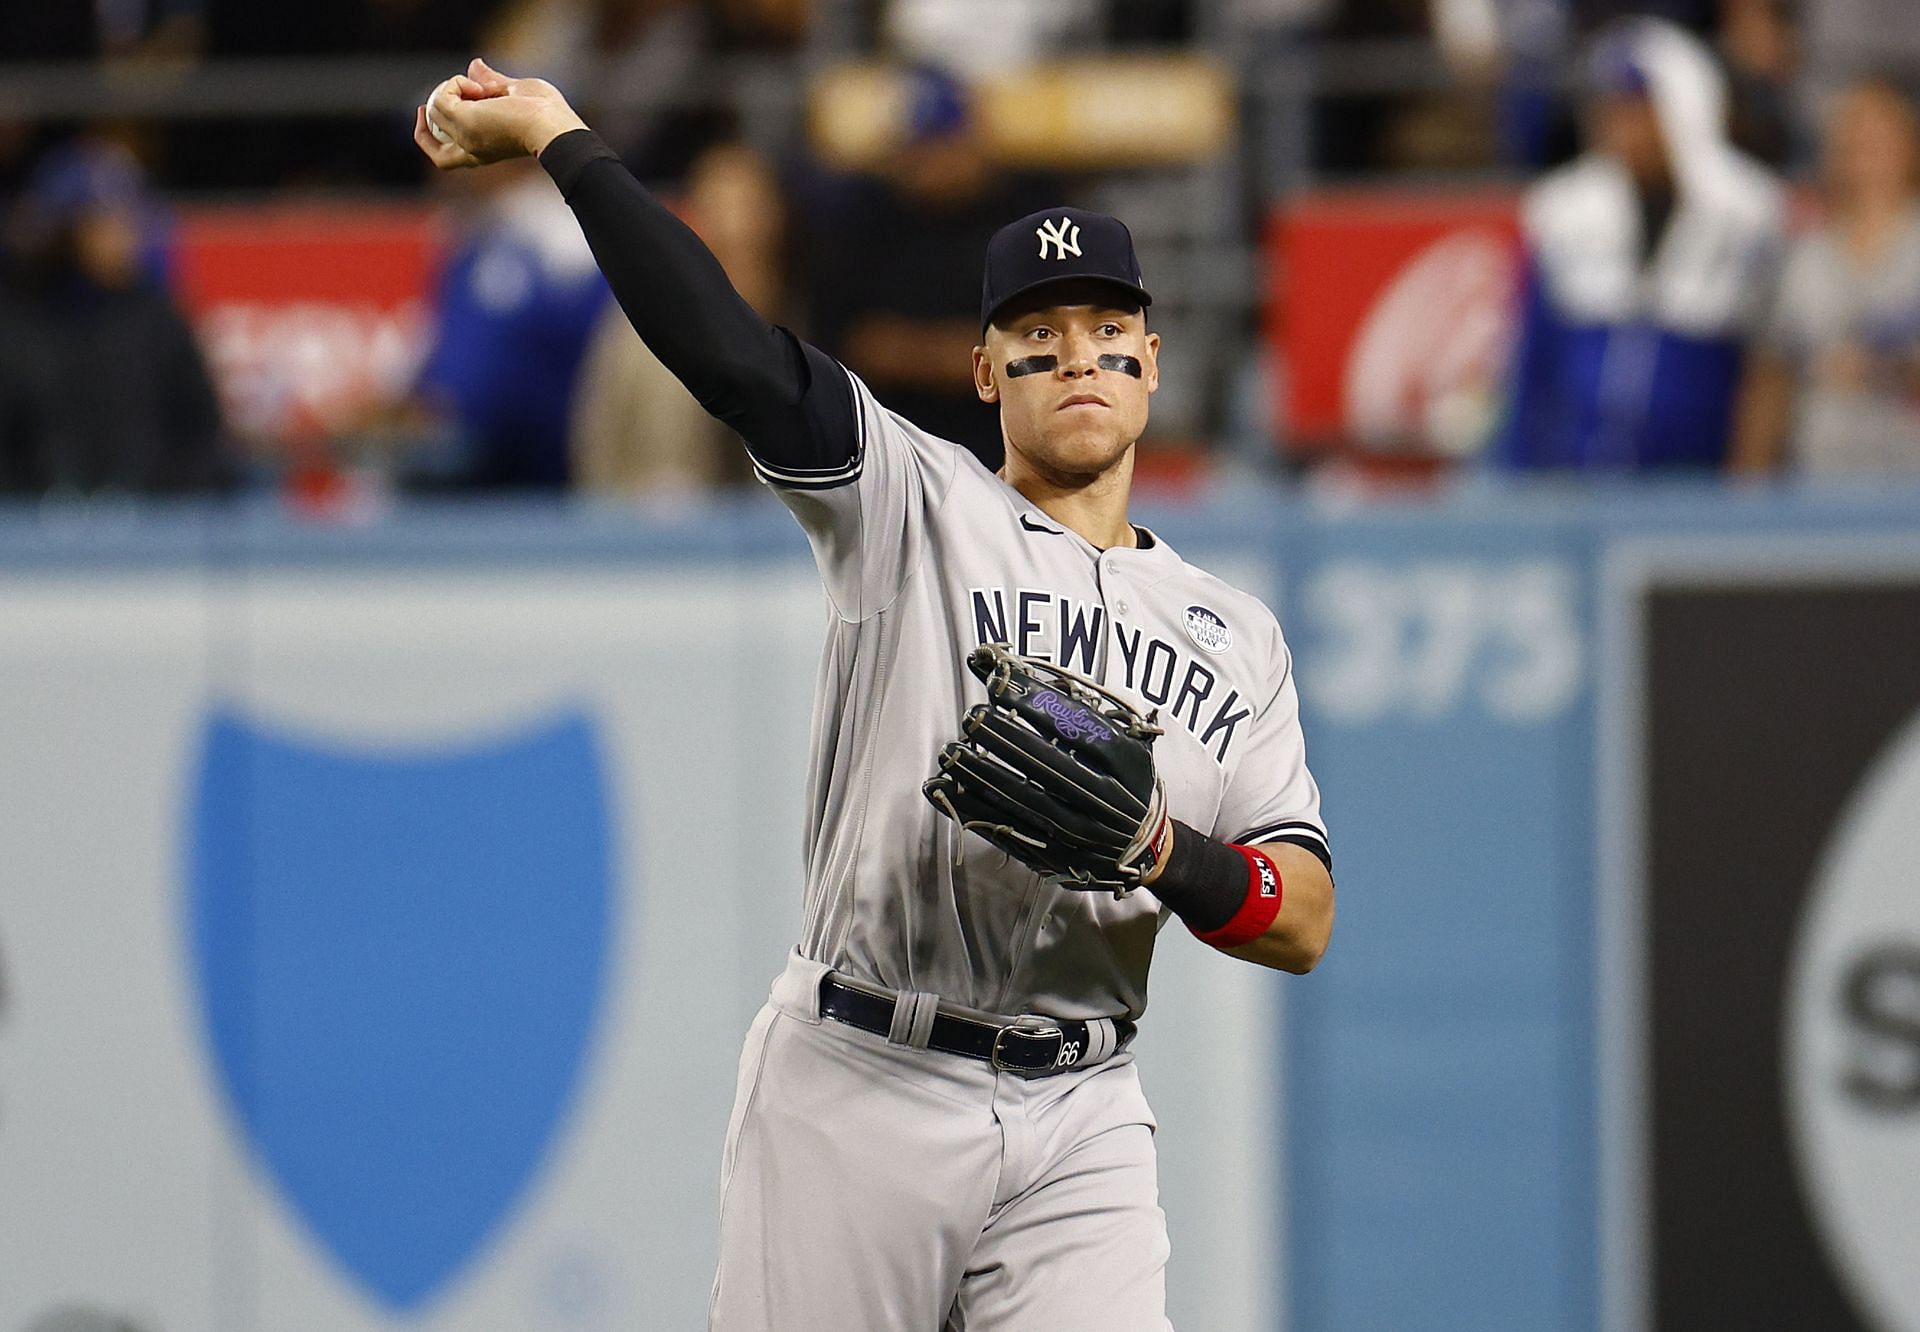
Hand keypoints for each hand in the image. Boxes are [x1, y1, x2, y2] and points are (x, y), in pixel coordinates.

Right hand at [413, 57, 588, 169]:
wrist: (554, 128)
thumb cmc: (547, 115)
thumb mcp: (516, 93)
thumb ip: (492, 82)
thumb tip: (473, 65)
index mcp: (483, 151)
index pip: (445, 155)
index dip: (430, 134)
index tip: (430, 108)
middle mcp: (470, 152)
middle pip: (433, 144)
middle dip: (434, 110)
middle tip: (453, 88)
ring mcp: (465, 139)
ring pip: (435, 113)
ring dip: (450, 90)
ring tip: (479, 87)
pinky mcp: (465, 123)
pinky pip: (441, 99)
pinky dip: (453, 85)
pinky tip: (478, 87)